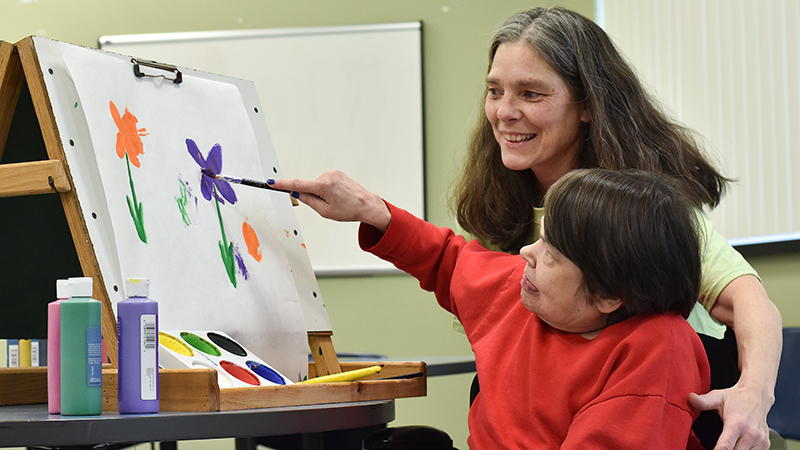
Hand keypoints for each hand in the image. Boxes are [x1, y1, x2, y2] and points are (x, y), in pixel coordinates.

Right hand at [269, 170, 391, 231]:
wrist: (366, 204)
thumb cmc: (349, 210)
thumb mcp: (325, 211)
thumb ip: (308, 201)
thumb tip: (296, 193)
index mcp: (323, 186)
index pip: (297, 184)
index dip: (282, 184)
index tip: (271, 182)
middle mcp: (327, 176)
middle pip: (308, 186)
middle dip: (311, 196)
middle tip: (327, 205)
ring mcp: (332, 173)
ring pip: (316, 185)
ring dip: (320, 193)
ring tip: (336, 201)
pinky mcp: (336, 173)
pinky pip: (323, 182)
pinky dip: (325, 190)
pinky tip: (337, 196)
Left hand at [689, 384, 770, 449]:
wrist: (757, 395)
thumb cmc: (737, 398)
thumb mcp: (718, 396)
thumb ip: (704, 401)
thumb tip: (690, 398)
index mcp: (737, 424)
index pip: (725, 446)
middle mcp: (751, 433)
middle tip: (716, 447)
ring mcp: (760, 440)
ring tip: (727, 445)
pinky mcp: (765, 444)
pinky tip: (737, 446)